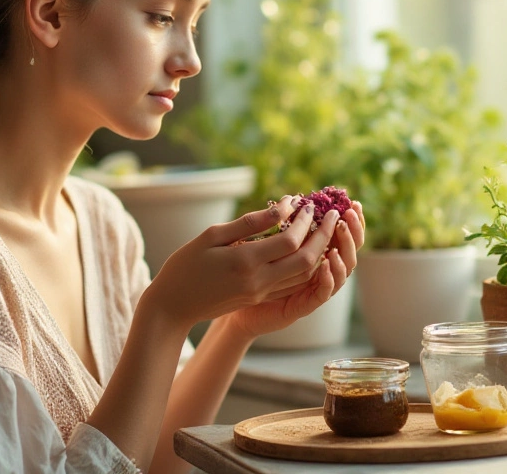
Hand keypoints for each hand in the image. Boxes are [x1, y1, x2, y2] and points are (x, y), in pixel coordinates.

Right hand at [143, 196, 343, 331]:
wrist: (173, 305)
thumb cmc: (186, 264)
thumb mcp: (212, 236)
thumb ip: (249, 223)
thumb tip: (282, 208)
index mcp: (245, 262)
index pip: (290, 241)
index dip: (304, 220)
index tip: (306, 202)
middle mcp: (259, 280)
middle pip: (306, 260)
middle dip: (324, 236)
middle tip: (333, 214)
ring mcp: (261, 293)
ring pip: (305, 276)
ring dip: (320, 252)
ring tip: (325, 229)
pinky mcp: (260, 298)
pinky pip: (294, 285)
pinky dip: (308, 267)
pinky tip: (311, 250)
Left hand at [223, 200, 365, 339]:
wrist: (229, 305)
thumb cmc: (246, 270)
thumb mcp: (265, 241)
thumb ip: (283, 225)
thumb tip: (292, 199)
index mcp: (314, 255)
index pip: (343, 238)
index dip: (352, 223)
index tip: (353, 203)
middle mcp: (319, 272)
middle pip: (348, 252)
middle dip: (354, 232)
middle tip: (349, 214)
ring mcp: (312, 290)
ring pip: (342, 273)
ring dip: (344, 252)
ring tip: (340, 232)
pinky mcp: (302, 306)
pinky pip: (322, 294)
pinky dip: (328, 278)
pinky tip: (326, 262)